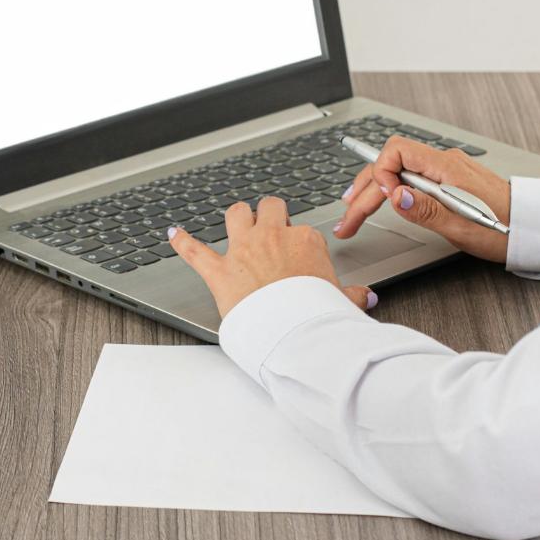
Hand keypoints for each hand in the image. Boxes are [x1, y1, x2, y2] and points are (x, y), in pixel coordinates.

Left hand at [168, 197, 377, 318]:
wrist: (294, 330)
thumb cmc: (317, 314)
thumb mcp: (342, 301)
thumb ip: (351, 294)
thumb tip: (366, 295)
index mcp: (305, 241)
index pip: (302, 231)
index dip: (298, 242)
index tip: (298, 258)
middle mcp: (274, 238)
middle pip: (271, 209)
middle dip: (270, 215)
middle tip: (271, 228)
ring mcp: (245, 251)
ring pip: (237, 214)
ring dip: (237, 217)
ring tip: (238, 221)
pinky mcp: (220, 271)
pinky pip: (195, 251)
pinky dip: (182, 242)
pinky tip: (174, 234)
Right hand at [334, 136, 511, 262]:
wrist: (533, 228)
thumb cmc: (505, 229)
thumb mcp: (462, 227)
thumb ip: (425, 210)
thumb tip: (393, 196)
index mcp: (446, 168)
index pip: (396, 153)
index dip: (380, 176)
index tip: (380, 202)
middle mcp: (444, 163)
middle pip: (391, 165)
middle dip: (363, 191)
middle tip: (347, 221)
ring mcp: (446, 171)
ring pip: (398, 172)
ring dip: (372, 191)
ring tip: (352, 211)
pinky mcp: (449, 181)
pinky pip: (411, 178)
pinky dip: (390, 191)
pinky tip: (379, 201)